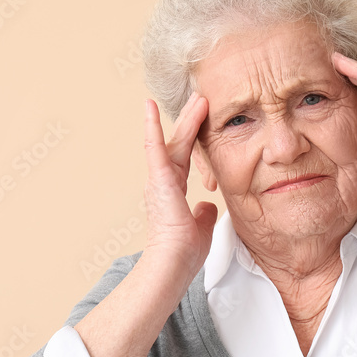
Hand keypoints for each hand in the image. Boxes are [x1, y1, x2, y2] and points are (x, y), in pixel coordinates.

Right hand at [142, 92, 218, 279]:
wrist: (174, 261)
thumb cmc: (185, 251)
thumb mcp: (201, 226)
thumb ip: (203, 212)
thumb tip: (207, 205)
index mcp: (174, 189)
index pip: (185, 157)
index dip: (194, 138)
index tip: (203, 119)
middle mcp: (164, 180)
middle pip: (180, 143)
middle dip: (192, 120)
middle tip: (202, 98)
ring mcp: (159, 178)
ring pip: (174, 140)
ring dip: (185, 118)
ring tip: (197, 96)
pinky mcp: (157, 178)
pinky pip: (154, 146)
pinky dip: (152, 125)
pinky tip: (149, 105)